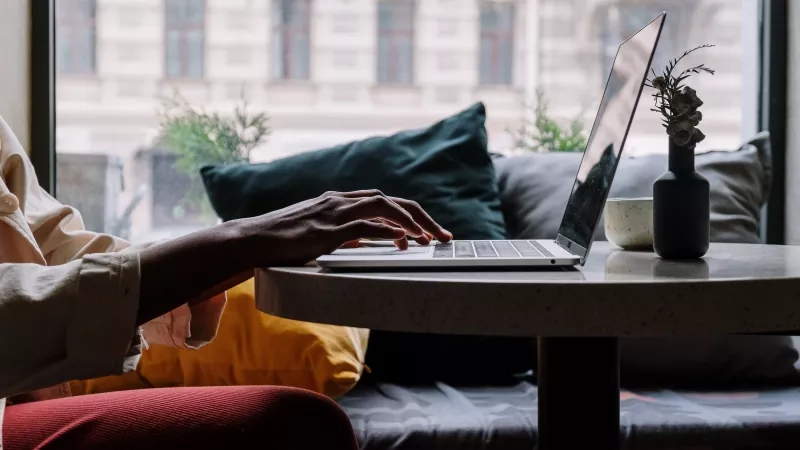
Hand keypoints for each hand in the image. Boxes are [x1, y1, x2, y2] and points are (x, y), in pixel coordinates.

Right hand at [234, 190, 452, 265]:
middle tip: (443, 236)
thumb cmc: (281, 240)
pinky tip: (403, 239)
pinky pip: (364, 226)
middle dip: (422, 216)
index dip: (410, 214)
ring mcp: (333, 213)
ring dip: (411, 221)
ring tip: (429, 239)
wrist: (251, 239)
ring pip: (383, 206)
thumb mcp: (318, 233)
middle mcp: (340, 201)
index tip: (428, 231)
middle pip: (392, 200)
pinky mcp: (326, 230)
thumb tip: (363, 242)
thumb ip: (342, 233)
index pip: (384, 201)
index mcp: (339, 201)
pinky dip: (386, 230)